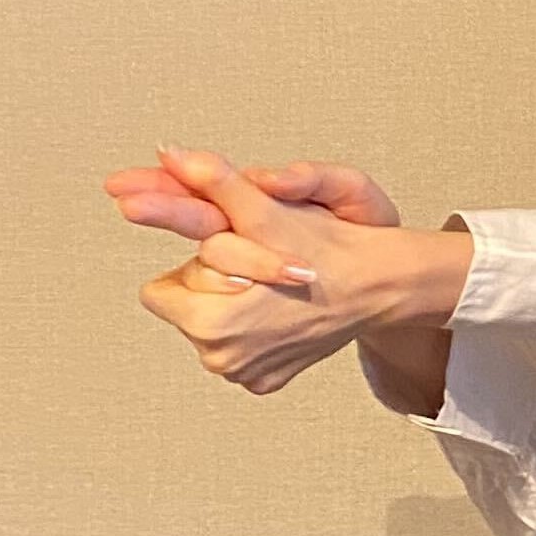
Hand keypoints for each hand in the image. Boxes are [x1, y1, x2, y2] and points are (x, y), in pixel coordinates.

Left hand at [126, 153, 467, 394]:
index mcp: (210, 324)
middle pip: (182, 310)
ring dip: (228, 306)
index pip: (158, 291)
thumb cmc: (326, 251)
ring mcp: (245, 375)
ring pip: (207, 329)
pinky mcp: (264, 382)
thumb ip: (210, 182)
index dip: (192, 267)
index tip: (232, 258)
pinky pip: (236, 350)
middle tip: (254, 270)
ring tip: (269, 290)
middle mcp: (222, 359)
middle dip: (208, 286)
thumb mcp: (262, 213)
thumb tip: (168, 153)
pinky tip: (281, 314)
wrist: (378, 285)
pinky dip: (252, 330)